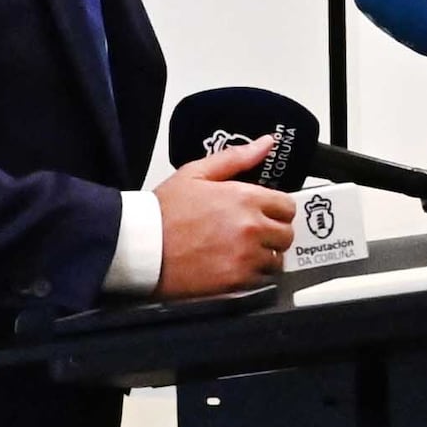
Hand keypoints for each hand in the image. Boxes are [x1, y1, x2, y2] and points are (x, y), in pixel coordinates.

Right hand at [156, 140, 299, 297]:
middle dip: (273, 233)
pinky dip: (252, 276)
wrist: (139, 247)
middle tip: (251, 234)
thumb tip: (266, 143)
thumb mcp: (196, 174)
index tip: (263, 213)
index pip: (287, 206)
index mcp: (246, 198)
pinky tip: (232, 267)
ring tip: (240, 252)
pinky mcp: (237, 282)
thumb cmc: (163, 212)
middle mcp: (252, 228)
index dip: (276, 209)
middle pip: (286, 234)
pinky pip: (262, 280)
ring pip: (276, 259)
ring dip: (264, 256)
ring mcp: (246, 257)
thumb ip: (236, 158)